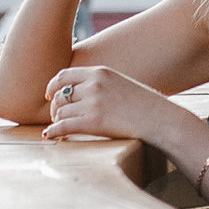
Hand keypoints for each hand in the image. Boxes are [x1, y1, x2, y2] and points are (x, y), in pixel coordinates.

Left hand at [43, 64, 175, 141]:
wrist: (160, 119)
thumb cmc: (144, 105)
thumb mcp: (121, 84)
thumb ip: (101, 84)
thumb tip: (82, 93)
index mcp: (100, 72)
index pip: (64, 75)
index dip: (52, 86)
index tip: (49, 96)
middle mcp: (94, 85)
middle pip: (60, 95)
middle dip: (54, 107)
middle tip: (56, 116)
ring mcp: (93, 103)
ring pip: (61, 111)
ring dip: (56, 120)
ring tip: (59, 127)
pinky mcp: (93, 122)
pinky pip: (64, 126)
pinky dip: (53, 131)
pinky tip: (50, 136)